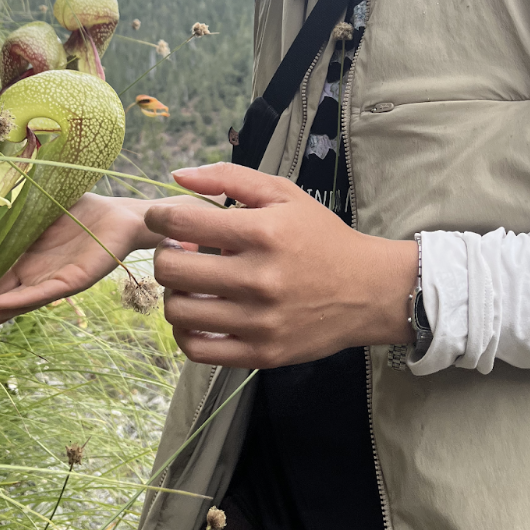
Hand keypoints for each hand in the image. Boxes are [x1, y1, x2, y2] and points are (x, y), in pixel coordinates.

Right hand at [0, 193, 163, 342]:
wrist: (119, 214)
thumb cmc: (77, 215)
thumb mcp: (32, 220)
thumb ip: (5, 234)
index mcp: (24, 266)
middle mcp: (35, 279)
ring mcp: (53, 282)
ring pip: (17, 303)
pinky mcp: (75, 279)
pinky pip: (46, 292)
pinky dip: (23, 298)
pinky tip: (1, 304)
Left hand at [148, 163, 416, 368]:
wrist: (369, 291)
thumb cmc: (321, 236)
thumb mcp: (283, 193)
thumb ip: (229, 177)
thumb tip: (177, 176)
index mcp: (262, 232)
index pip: (180, 223)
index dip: (160, 217)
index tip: (166, 220)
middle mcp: (258, 279)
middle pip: (171, 269)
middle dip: (165, 254)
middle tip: (180, 251)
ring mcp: (259, 322)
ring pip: (178, 311)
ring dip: (174, 293)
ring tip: (192, 283)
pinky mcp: (261, 354)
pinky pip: (197, 350)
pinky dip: (185, 332)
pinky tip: (198, 314)